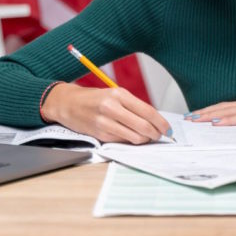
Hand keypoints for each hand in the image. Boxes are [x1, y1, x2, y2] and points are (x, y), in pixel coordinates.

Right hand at [41, 82, 171, 144]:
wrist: (67, 104)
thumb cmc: (94, 99)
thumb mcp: (114, 95)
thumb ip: (132, 106)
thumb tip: (154, 120)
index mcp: (119, 94)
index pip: (148, 111)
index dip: (161, 123)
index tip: (168, 129)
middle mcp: (112, 107)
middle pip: (144, 126)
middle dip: (155, 134)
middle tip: (158, 135)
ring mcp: (105, 123)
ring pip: (135, 137)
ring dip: (144, 139)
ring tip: (145, 136)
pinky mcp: (100, 135)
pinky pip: (122, 141)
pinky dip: (129, 140)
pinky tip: (129, 136)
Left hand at [187, 90, 235, 126]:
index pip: (230, 107)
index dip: (212, 111)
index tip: (197, 115)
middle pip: (224, 107)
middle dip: (205, 112)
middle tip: (188, 118)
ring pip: (229, 111)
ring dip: (210, 115)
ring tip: (195, 120)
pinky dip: (228, 120)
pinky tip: (217, 123)